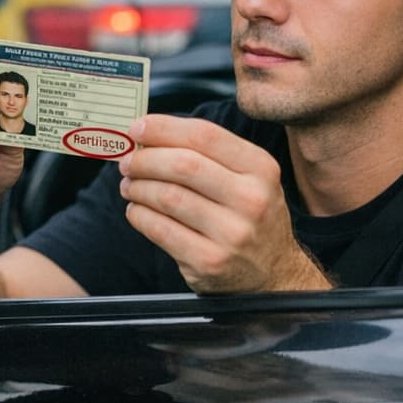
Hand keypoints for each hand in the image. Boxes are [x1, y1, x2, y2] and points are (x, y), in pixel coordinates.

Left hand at [117, 114, 330, 293]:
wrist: (275, 275)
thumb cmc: (249, 215)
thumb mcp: (248, 177)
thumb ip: (207, 152)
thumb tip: (148, 132)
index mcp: (260, 168)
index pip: (204, 135)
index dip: (163, 128)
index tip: (136, 128)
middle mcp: (251, 200)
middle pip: (182, 165)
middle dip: (145, 159)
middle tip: (128, 162)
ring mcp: (232, 234)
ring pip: (167, 197)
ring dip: (138, 187)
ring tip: (129, 185)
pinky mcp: (209, 262)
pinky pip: (160, 230)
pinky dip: (139, 215)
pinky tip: (136, 210)